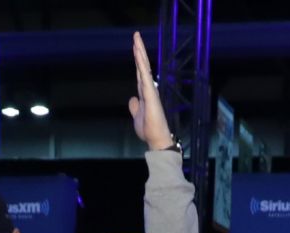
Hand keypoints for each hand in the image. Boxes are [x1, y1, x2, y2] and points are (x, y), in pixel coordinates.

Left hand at [128, 31, 175, 151]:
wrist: (156, 138)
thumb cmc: (149, 128)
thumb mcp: (137, 115)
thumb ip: (135, 106)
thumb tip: (132, 98)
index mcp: (145, 92)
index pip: (140, 72)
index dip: (137, 60)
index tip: (135, 47)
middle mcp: (149, 88)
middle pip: (142, 66)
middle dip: (139, 51)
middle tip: (136, 36)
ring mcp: (150, 90)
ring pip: (144, 68)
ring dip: (140, 53)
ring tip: (137, 40)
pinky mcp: (151, 94)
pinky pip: (145, 77)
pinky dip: (142, 66)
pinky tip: (139, 56)